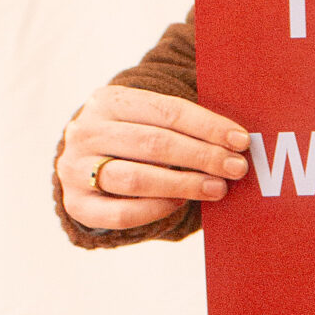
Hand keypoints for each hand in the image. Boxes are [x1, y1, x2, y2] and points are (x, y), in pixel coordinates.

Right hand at [58, 82, 250, 231]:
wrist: (83, 167)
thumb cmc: (132, 142)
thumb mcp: (147, 121)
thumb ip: (182, 126)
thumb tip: (235, 141)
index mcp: (108, 100)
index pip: (166, 110)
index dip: (207, 126)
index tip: (240, 141)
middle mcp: (86, 131)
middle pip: (154, 143)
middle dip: (201, 156)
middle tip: (235, 168)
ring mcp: (75, 168)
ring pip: (136, 178)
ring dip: (183, 184)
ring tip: (216, 188)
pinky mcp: (75, 204)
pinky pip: (121, 213)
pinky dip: (155, 209)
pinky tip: (180, 203)